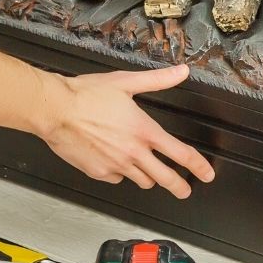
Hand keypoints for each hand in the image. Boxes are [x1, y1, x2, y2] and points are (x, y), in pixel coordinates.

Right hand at [37, 64, 214, 198]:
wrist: (55, 109)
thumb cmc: (86, 94)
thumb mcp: (126, 82)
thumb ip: (158, 80)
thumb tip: (181, 72)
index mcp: (144, 131)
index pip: (181, 155)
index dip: (199, 167)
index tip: (206, 173)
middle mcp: (133, 153)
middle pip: (166, 179)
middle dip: (180, 186)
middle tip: (184, 190)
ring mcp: (116, 166)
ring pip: (142, 181)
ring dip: (148, 176)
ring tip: (147, 170)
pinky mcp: (99, 172)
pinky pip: (117, 178)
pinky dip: (119, 172)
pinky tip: (114, 160)